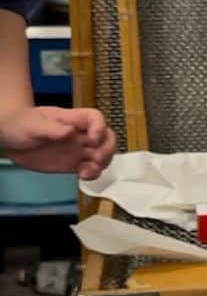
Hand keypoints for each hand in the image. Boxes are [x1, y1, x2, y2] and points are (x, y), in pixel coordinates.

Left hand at [0, 105, 115, 178]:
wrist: (10, 140)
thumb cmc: (21, 125)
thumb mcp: (33, 125)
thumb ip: (52, 128)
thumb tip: (71, 132)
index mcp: (72, 119)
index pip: (96, 118)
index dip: (100, 128)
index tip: (92, 140)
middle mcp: (80, 134)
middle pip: (106, 137)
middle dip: (107, 149)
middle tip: (96, 159)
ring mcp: (78, 149)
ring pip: (102, 154)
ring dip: (102, 164)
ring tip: (86, 172)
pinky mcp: (73, 164)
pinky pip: (91, 169)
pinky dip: (93, 174)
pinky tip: (82, 177)